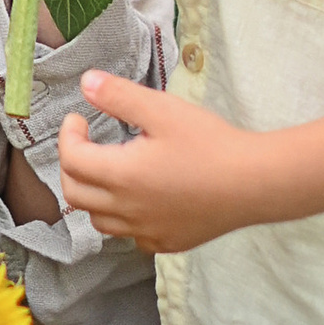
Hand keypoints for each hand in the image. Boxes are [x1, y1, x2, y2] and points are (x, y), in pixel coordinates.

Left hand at [54, 68, 268, 251]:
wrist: (256, 183)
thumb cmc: (211, 144)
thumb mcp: (163, 110)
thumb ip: (119, 96)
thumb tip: (86, 83)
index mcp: (121, 176)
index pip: (71, 160)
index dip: (67, 135)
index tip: (79, 118)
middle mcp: (128, 211)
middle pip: (76, 194)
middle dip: (72, 165)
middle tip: (85, 142)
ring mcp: (147, 231)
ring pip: (100, 221)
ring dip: (93, 195)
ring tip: (109, 170)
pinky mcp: (168, 242)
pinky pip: (131, 237)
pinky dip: (123, 219)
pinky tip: (140, 200)